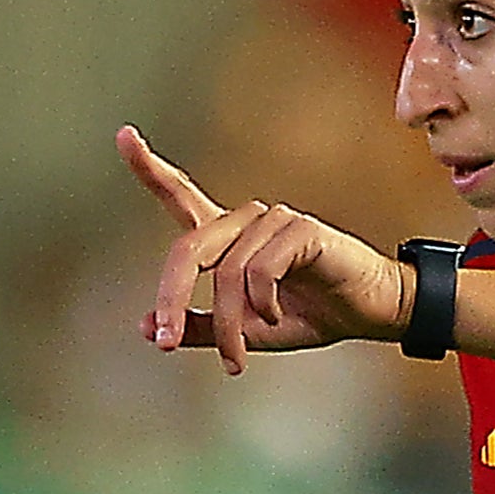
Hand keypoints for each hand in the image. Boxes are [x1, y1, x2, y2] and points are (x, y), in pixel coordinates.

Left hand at [118, 125, 409, 371]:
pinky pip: (259, 271)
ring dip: (228, 324)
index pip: (181, 195)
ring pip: (224, 274)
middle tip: (165, 343)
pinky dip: (261, 304)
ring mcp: (274, 221)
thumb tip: (146, 328)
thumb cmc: (312, 315)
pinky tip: (276, 315)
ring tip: (238, 357)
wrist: (371, 314)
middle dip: (169, 298)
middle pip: (187, 249)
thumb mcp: (247, 331)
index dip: (148, 166)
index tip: (123, 135)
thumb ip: (202, 327)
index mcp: (229, 237)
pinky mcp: (301, 231)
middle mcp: (246, 221)